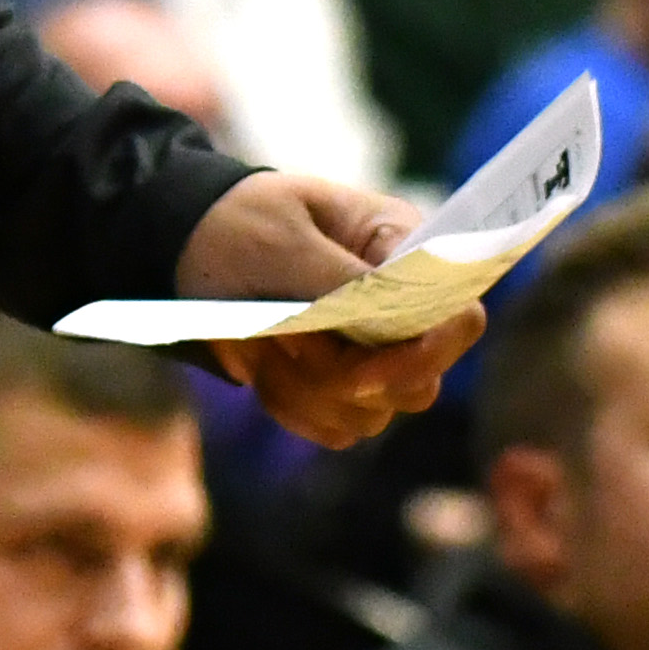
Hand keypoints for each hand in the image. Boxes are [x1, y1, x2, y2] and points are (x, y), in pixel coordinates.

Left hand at [175, 172, 478, 445]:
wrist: (188, 241)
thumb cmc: (242, 222)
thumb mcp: (285, 239)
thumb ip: (342, 281)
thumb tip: (385, 319)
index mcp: (404, 250)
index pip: (460, 317)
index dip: (423, 355)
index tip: (356, 369)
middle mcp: (403, 307)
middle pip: (420, 384)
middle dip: (346, 379)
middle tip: (287, 340)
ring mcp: (374, 351)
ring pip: (373, 415)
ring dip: (309, 392)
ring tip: (264, 344)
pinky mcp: (340, 386)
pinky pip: (337, 427)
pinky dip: (293, 408)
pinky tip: (262, 367)